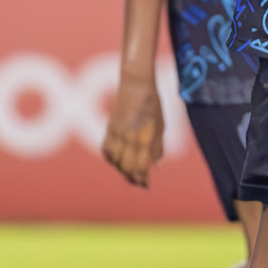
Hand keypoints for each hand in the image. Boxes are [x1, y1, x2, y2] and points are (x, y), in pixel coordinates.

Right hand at [101, 73, 164, 187]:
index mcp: (143, 137)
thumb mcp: (161, 124)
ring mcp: (116, 133)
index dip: (142, 179)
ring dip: (122, 170)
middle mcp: (128, 138)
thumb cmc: (153, 102)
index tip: (146, 185)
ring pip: (115, 161)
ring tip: (130, 174)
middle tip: (139, 182)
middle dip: (133, 177)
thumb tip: (156, 166)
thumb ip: (158, 147)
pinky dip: (112, 160)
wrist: (135, 82)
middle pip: (126, 167)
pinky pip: (107, 150)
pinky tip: (118, 161)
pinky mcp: (109, 128)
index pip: (140, 166)